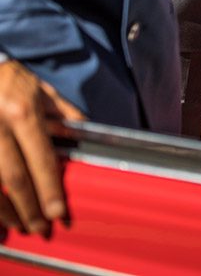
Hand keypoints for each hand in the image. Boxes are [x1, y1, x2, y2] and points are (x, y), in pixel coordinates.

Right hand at [0, 60, 84, 233]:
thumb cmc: (11, 82)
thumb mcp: (42, 91)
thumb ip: (65, 116)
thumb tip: (84, 138)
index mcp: (23, 112)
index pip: (41, 158)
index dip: (50, 188)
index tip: (58, 212)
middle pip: (14, 176)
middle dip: (29, 207)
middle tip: (41, 227)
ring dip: (4, 211)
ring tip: (21, 225)